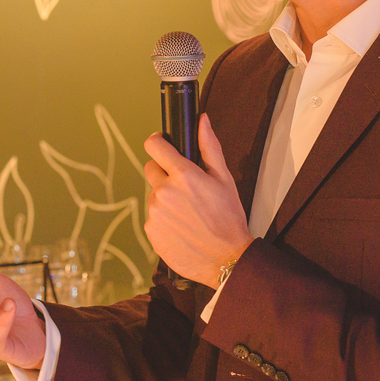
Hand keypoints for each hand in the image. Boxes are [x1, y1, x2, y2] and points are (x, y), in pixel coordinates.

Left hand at [144, 113, 251, 287]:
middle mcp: (165, 192)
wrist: (225, 260)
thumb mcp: (224, 179)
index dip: (157, 142)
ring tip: (188, 213)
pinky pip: (153, 217)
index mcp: (183, 175)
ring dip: (166, 199)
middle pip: (151, 170)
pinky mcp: (151, 231)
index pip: (154, 146)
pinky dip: (164, 219)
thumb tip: (202, 121)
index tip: (162, 144)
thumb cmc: (228, 218)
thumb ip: (209, 146)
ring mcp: (155, 213)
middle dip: (164, 173)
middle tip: (185, 187)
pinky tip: (182, 227)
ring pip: (154, 195)